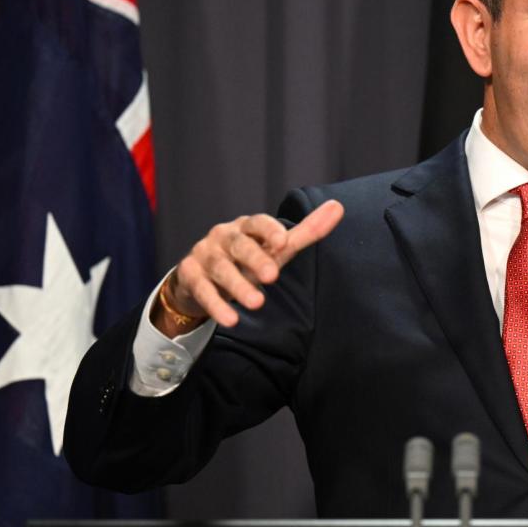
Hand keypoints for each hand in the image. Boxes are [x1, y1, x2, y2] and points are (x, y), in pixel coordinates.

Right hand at [159, 200, 344, 330]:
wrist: (200, 276)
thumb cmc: (247, 258)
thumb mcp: (276, 247)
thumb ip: (306, 231)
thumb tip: (338, 206)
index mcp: (246, 227)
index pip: (257, 222)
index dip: (269, 229)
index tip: (283, 241)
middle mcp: (224, 237)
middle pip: (240, 245)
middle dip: (255, 259)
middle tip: (273, 276)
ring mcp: (205, 255)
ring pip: (221, 269)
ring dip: (238, 286)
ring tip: (257, 303)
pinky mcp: (190, 276)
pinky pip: (202, 290)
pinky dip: (216, 305)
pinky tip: (230, 320)